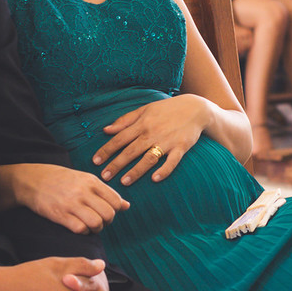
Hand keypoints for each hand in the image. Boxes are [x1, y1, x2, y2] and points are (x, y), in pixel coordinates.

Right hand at [5, 164, 128, 233]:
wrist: (34, 180)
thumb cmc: (63, 180)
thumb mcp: (86, 180)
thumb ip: (106, 192)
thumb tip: (126, 206)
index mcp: (91, 181)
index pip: (115, 201)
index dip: (115, 210)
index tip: (107, 211)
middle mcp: (83, 192)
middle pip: (108, 214)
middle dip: (107, 221)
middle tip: (100, 221)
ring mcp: (71, 204)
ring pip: (96, 223)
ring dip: (96, 228)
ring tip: (90, 225)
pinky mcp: (61, 215)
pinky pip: (80, 229)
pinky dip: (83, 231)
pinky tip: (79, 226)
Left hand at [92, 95, 210, 184]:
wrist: (196, 108)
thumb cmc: (167, 109)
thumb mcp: (145, 109)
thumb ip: (125, 120)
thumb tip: (106, 130)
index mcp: (142, 123)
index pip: (120, 138)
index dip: (107, 150)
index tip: (95, 161)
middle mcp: (153, 133)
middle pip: (131, 150)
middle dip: (116, 164)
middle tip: (104, 177)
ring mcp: (167, 141)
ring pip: (149, 158)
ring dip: (136, 170)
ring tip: (124, 182)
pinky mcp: (181, 147)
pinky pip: (172, 161)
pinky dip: (164, 170)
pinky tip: (155, 179)